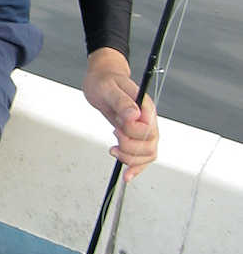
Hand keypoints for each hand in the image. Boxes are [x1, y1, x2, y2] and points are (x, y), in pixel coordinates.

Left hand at [82, 47, 158, 182]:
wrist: (102, 79)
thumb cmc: (104, 80)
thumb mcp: (108, 88)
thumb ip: (121, 102)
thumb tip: (134, 115)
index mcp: (145, 107)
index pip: (148, 130)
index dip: (132, 133)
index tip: (118, 127)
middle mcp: (148, 120)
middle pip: (150, 146)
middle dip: (130, 149)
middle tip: (115, 139)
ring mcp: (143, 129)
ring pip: (149, 154)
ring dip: (130, 158)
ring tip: (114, 150)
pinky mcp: (136, 136)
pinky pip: (143, 156)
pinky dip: (136, 168)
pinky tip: (127, 174)